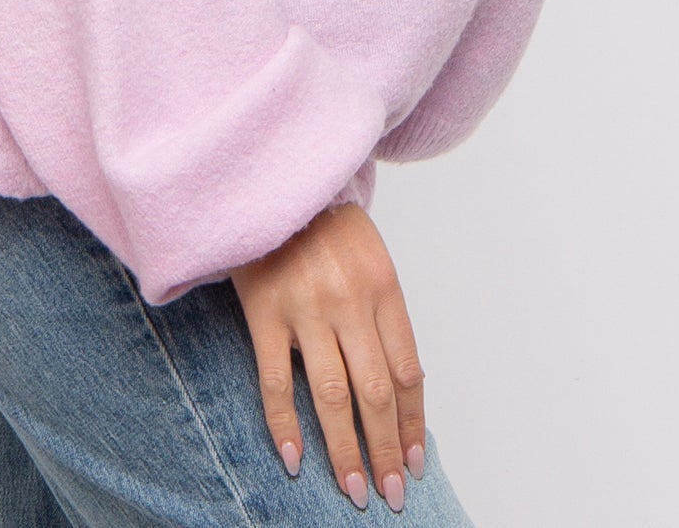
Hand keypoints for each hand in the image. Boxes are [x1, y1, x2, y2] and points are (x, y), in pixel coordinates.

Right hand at [229, 200, 426, 512]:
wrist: (273, 184)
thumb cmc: (325, 226)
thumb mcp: (370, 257)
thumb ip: (383, 315)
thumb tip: (400, 389)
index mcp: (383, 287)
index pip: (407, 372)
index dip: (412, 423)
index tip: (414, 462)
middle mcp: (350, 300)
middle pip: (375, 392)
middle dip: (386, 449)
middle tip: (391, 494)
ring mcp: (305, 307)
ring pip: (331, 395)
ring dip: (345, 449)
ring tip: (354, 490)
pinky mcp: (264, 311)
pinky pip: (276, 380)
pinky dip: (285, 424)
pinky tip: (295, 459)